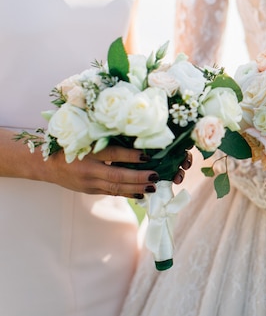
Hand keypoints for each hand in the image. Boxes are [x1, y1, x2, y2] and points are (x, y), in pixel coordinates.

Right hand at [43, 146, 191, 198]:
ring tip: (152, 187)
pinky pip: (111, 192)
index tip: (147, 155)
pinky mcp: (90, 191)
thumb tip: (133, 136)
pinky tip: (141, 193)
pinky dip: (127, 193)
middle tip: (155, 175)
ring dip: (136, 188)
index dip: (130, 155)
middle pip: (116, 175)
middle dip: (138, 177)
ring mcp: (88, 183)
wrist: (46, 166)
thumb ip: (104, 138)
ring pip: (115, 188)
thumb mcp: (83, 138)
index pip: (112, 154)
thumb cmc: (69, 146)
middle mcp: (88, 170)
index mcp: (86, 152)